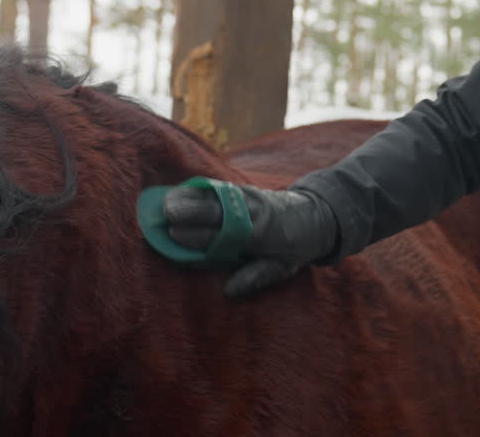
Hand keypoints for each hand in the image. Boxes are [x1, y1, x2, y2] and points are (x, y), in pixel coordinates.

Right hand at [163, 182, 338, 296]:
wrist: (315, 216)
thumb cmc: (296, 246)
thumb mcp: (283, 267)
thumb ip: (257, 276)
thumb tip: (228, 290)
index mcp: (262, 233)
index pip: (226, 233)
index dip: (200, 235)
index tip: (175, 235)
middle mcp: (253, 211)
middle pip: (218, 209)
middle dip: (190, 211)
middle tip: (164, 215)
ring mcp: (248, 196)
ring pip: (216, 194)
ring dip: (189, 196)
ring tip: (164, 201)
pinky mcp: (243, 189)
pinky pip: (218, 188)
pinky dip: (197, 190)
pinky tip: (179, 192)